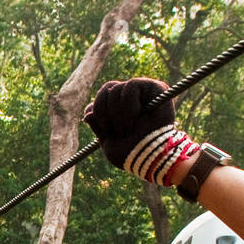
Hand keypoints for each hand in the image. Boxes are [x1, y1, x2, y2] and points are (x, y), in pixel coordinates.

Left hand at [83, 77, 197, 185]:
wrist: (149, 157)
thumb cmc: (131, 153)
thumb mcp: (107, 141)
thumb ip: (97, 125)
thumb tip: (88, 112)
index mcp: (120, 109)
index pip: (101, 98)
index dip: (98, 112)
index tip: (105, 130)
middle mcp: (132, 97)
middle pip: (107, 89)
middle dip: (105, 112)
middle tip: (116, 130)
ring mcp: (143, 91)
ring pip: (116, 89)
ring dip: (119, 114)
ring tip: (129, 128)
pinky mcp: (155, 87)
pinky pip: (131, 86)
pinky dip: (129, 105)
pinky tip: (139, 117)